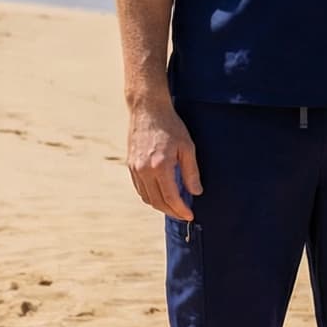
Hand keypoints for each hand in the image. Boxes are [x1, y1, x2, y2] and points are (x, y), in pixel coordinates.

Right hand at [127, 100, 202, 219]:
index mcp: (160, 166)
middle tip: (183, 215)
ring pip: (147, 197)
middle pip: (157, 202)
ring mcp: (135, 168)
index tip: (189, 216)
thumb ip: (191, 172)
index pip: (171, 198)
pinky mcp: (130, 165)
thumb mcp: (187, 147)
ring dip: (160, 206)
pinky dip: (150, 196)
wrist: (148, 110)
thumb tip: (196, 192)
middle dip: (172, 212)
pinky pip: (140, 188)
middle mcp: (144, 170)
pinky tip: (161, 195)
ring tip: (174, 207)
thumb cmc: (170, 126)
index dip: (181, 210)